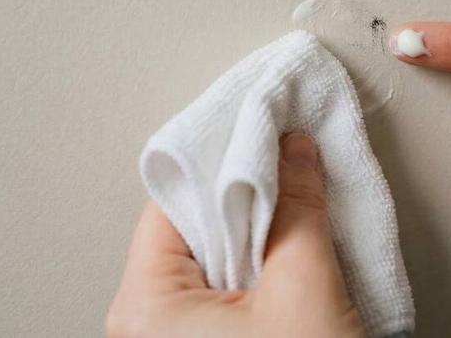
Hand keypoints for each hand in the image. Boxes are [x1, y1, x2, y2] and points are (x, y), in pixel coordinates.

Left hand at [107, 134, 364, 337]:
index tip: (262, 131)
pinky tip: (295, 244)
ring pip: (218, 255)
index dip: (222, 161)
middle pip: (195, 227)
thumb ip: (299, 207)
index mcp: (145, 307)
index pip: (173, 204)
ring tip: (300, 200)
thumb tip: (296, 149)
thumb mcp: (304, 287)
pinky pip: (230, 285)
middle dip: (251, 194)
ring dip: (263, 227)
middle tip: (292, 161)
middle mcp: (148, 324)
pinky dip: (264, 259)